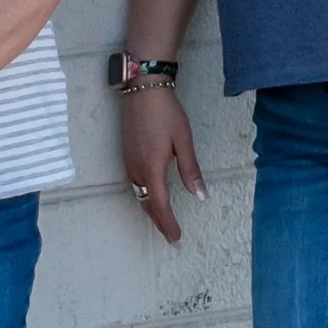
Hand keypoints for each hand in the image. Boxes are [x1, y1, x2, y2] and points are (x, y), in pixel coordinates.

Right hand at [120, 84, 205, 246]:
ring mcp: (128, 162)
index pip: (160, 205)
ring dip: (150, 208)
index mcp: (152, 168)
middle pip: (146, 203)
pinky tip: (152, 194)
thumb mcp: (183, 141)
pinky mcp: (126, 154)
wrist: (143, 89)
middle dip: (158, 221)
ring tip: (163, 218)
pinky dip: (144, 195)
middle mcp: (136, 169)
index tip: (176, 238)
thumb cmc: (166, 113)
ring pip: (139, 194)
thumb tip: (200, 196)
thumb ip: (190, 170)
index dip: (168, 224)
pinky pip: (134, 183)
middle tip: (171, 234)